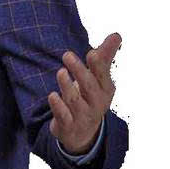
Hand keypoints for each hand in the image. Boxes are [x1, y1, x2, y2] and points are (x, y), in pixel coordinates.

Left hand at [47, 32, 121, 154]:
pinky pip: (63, 116)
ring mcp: (82, 115)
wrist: (84, 133)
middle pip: (88, 86)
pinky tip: (52, 95)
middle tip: (67, 54)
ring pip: (74, 100)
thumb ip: (104, 57)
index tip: (91, 52)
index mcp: (105, 89)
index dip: (97, 65)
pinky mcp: (68, 125)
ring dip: (67, 86)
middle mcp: (96, 103)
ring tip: (60, 72)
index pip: (102, 75)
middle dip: (79, 71)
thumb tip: (116, 35)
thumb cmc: (90, 97)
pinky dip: (58, 106)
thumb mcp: (99, 79)